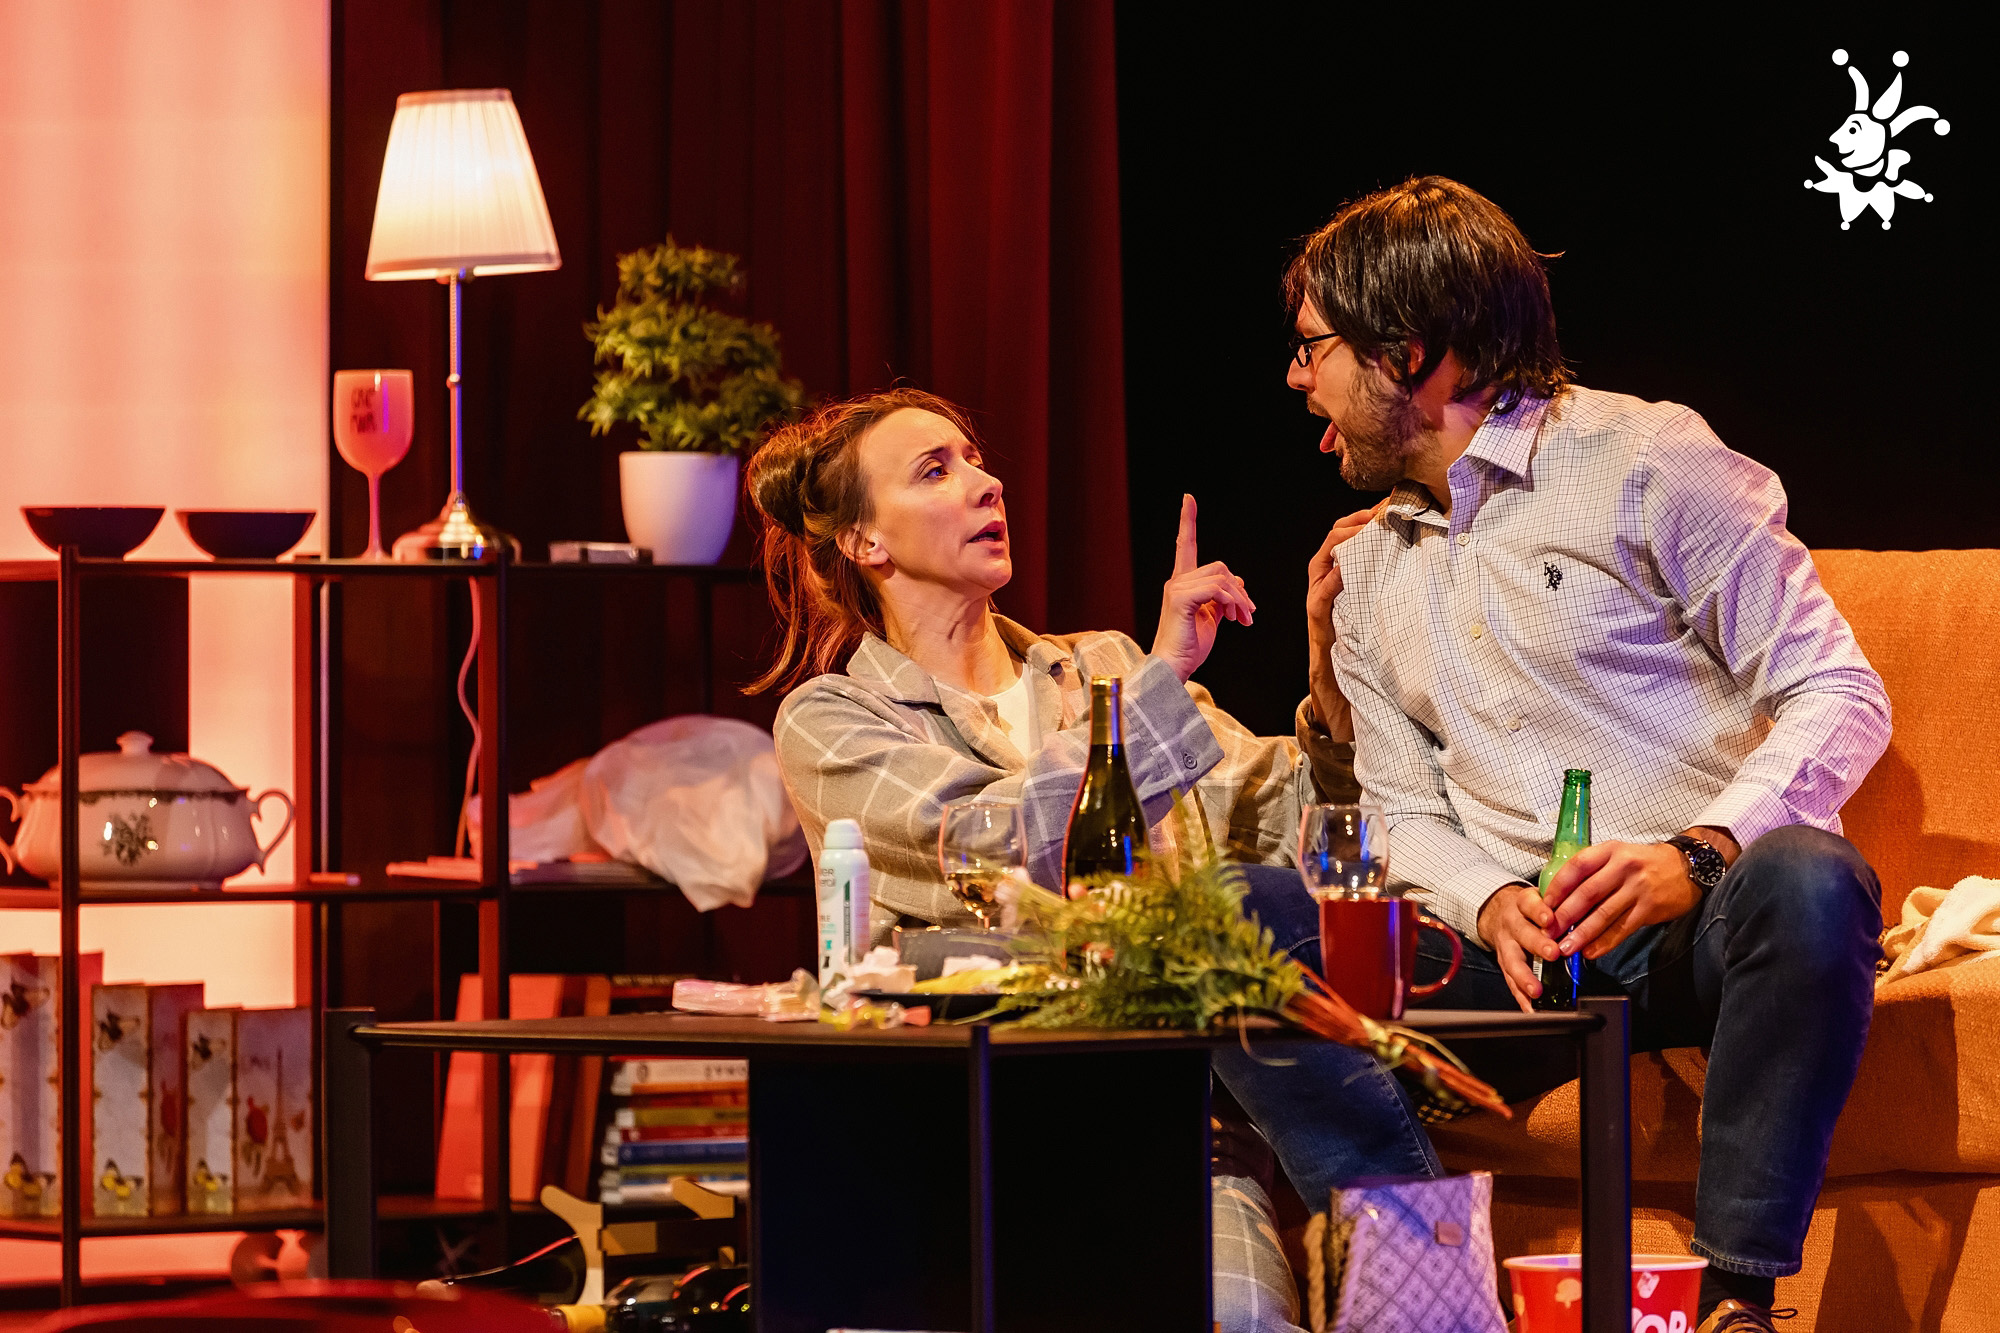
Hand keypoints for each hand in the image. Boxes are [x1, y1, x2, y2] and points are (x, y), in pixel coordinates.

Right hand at [1152, 494, 1253, 682]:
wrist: (1174, 667)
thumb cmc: (1189, 646)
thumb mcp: (1211, 618)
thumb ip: (1222, 598)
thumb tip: (1238, 581)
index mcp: (1183, 584)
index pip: (1186, 546)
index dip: (1188, 521)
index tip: (1188, 499)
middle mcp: (1177, 582)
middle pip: (1220, 567)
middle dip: (1240, 591)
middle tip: (1247, 615)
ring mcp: (1177, 589)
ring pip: (1222, 578)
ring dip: (1239, 599)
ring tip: (1242, 620)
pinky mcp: (1180, 599)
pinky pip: (1216, 589)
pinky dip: (1230, 602)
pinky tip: (1232, 620)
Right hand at [1305, 503, 1382, 741]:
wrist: (1344, 688)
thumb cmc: (1368, 647)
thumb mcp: (1386, 608)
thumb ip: (1397, 586)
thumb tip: (1436, 563)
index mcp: (1347, 574)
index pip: (1353, 532)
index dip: (1372, 515)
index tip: (1396, 504)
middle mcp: (1329, 580)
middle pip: (1337, 535)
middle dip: (1359, 519)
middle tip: (1385, 509)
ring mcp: (1320, 596)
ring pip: (1325, 555)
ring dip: (1344, 538)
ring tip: (1367, 527)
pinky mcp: (1318, 617)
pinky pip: (1322, 592)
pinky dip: (1334, 577)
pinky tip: (1350, 567)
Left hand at [1306, 503, 1381, 629]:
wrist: (1327, 643)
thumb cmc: (1322, 628)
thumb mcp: (1321, 609)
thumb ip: (1329, 587)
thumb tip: (1342, 565)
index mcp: (1319, 566)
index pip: (1335, 538)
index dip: (1353, 530)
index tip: (1373, 528)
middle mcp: (1328, 561)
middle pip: (1343, 529)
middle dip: (1362, 518)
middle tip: (1383, 513)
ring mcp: (1341, 564)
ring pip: (1352, 534)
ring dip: (1368, 524)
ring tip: (1387, 516)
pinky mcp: (1353, 571)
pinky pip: (1361, 548)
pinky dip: (1372, 537)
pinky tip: (1387, 533)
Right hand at [1476, 883, 1562, 1010]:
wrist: (1499, 912)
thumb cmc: (1532, 908)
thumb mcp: (1544, 898)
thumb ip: (1564, 908)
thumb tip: (1592, 920)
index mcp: (1524, 904)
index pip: (1530, 904)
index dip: (1539, 911)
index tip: (1550, 919)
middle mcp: (1512, 924)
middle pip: (1522, 933)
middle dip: (1537, 944)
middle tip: (1552, 953)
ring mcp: (1506, 945)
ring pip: (1513, 961)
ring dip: (1525, 977)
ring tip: (1536, 989)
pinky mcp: (1504, 963)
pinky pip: (1511, 981)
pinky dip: (1521, 995)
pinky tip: (1530, 1007)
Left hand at [1542, 840, 1703, 960]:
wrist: (1688, 867)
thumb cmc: (1645, 863)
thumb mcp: (1618, 855)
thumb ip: (1594, 871)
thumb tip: (1562, 897)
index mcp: (1610, 851)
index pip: (1577, 867)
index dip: (1558, 887)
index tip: (1545, 905)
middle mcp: (1623, 867)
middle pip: (1587, 893)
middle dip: (1565, 916)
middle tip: (1549, 932)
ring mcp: (1638, 888)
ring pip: (1604, 914)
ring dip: (1582, 934)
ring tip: (1566, 948)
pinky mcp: (1650, 908)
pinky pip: (1623, 928)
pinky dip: (1605, 942)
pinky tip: (1591, 952)